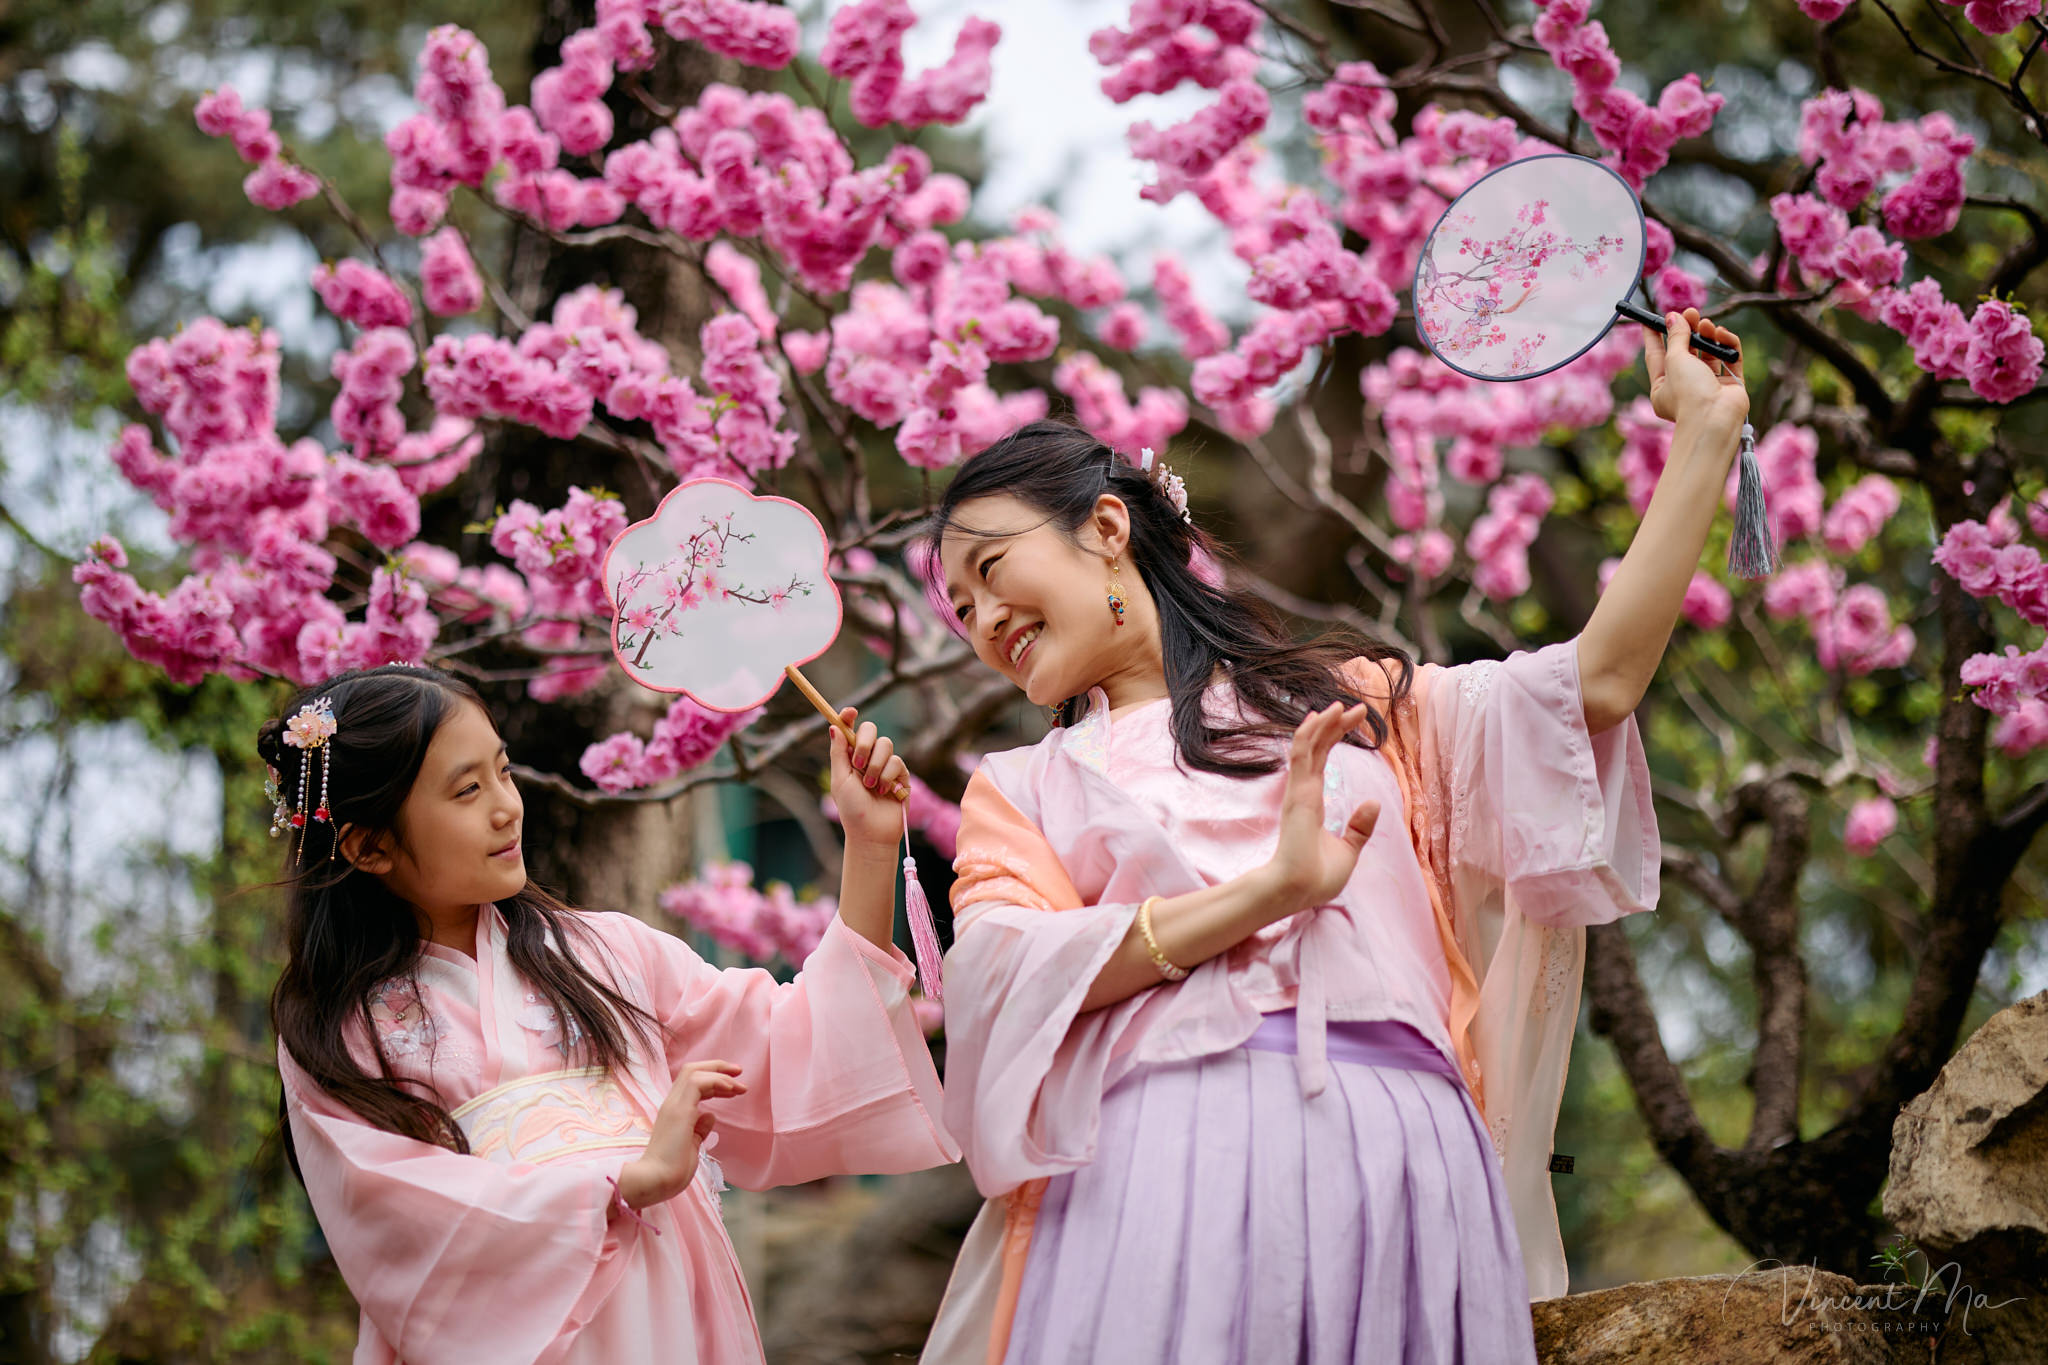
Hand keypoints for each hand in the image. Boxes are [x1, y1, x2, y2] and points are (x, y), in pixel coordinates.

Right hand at [618, 1060, 744, 1208]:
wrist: (654, 1181)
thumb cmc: (671, 1171)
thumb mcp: (691, 1146)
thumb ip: (699, 1130)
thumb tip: (711, 1116)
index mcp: (674, 1112)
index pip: (692, 1084)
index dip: (714, 1080)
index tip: (734, 1086)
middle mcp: (671, 1104)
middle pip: (692, 1070)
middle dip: (717, 1067)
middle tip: (739, 1072)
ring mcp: (673, 1106)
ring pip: (694, 1072)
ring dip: (719, 1073)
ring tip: (740, 1083)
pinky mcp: (679, 1111)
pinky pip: (697, 1083)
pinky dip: (716, 1081)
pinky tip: (730, 1089)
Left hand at [829, 707, 910, 849]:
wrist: (872, 832)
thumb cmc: (852, 809)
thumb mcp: (840, 780)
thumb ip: (839, 753)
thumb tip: (834, 726)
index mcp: (850, 756)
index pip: (850, 729)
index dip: (849, 717)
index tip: (850, 712)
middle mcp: (868, 756)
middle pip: (870, 729)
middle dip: (864, 743)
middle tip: (858, 763)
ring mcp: (885, 764)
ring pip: (886, 745)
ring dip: (875, 766)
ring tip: (871, 786)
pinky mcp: (901, 775)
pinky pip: (897, 762)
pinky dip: (888, 777)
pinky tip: (885, 792)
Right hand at [1257, 702, 1381, 919]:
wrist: (1297, 890)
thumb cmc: (1316, 878)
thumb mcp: (1347, 850)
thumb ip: (1358, 828)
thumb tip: (1374, 803)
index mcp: (1311, 802)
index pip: (1322, 760)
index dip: (1334, 738)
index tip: (1352, 721)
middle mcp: (1303, 791)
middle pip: (1317, 747)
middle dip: (1335, 725)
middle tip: (1355, 708)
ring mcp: (1299, 790)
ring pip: (1309, 745)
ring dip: (1325, 722)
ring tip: (1341, 704)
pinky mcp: (1298, 792)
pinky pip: (1303, 754)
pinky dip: (1312, 732)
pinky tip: (1323, 715)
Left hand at [1643, 307, 1748, 431]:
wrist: (1714, 419)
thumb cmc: (1687, 393)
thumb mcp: (1674, 360)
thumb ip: (1675, 337)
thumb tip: (1673, 317)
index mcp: (1663, 387)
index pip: (1656, 356)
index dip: (1654, 336)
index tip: (1651, 317)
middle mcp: (1685, 387)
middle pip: (1685, 352)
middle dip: (1688, 330)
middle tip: (1691, 312)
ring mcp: (1710, 386)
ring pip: (1709, 353)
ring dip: (1708, 335)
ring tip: (1706, 324)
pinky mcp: (1731, 385)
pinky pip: (1730, 358)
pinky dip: (1727, 344)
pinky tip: (1722, 334)